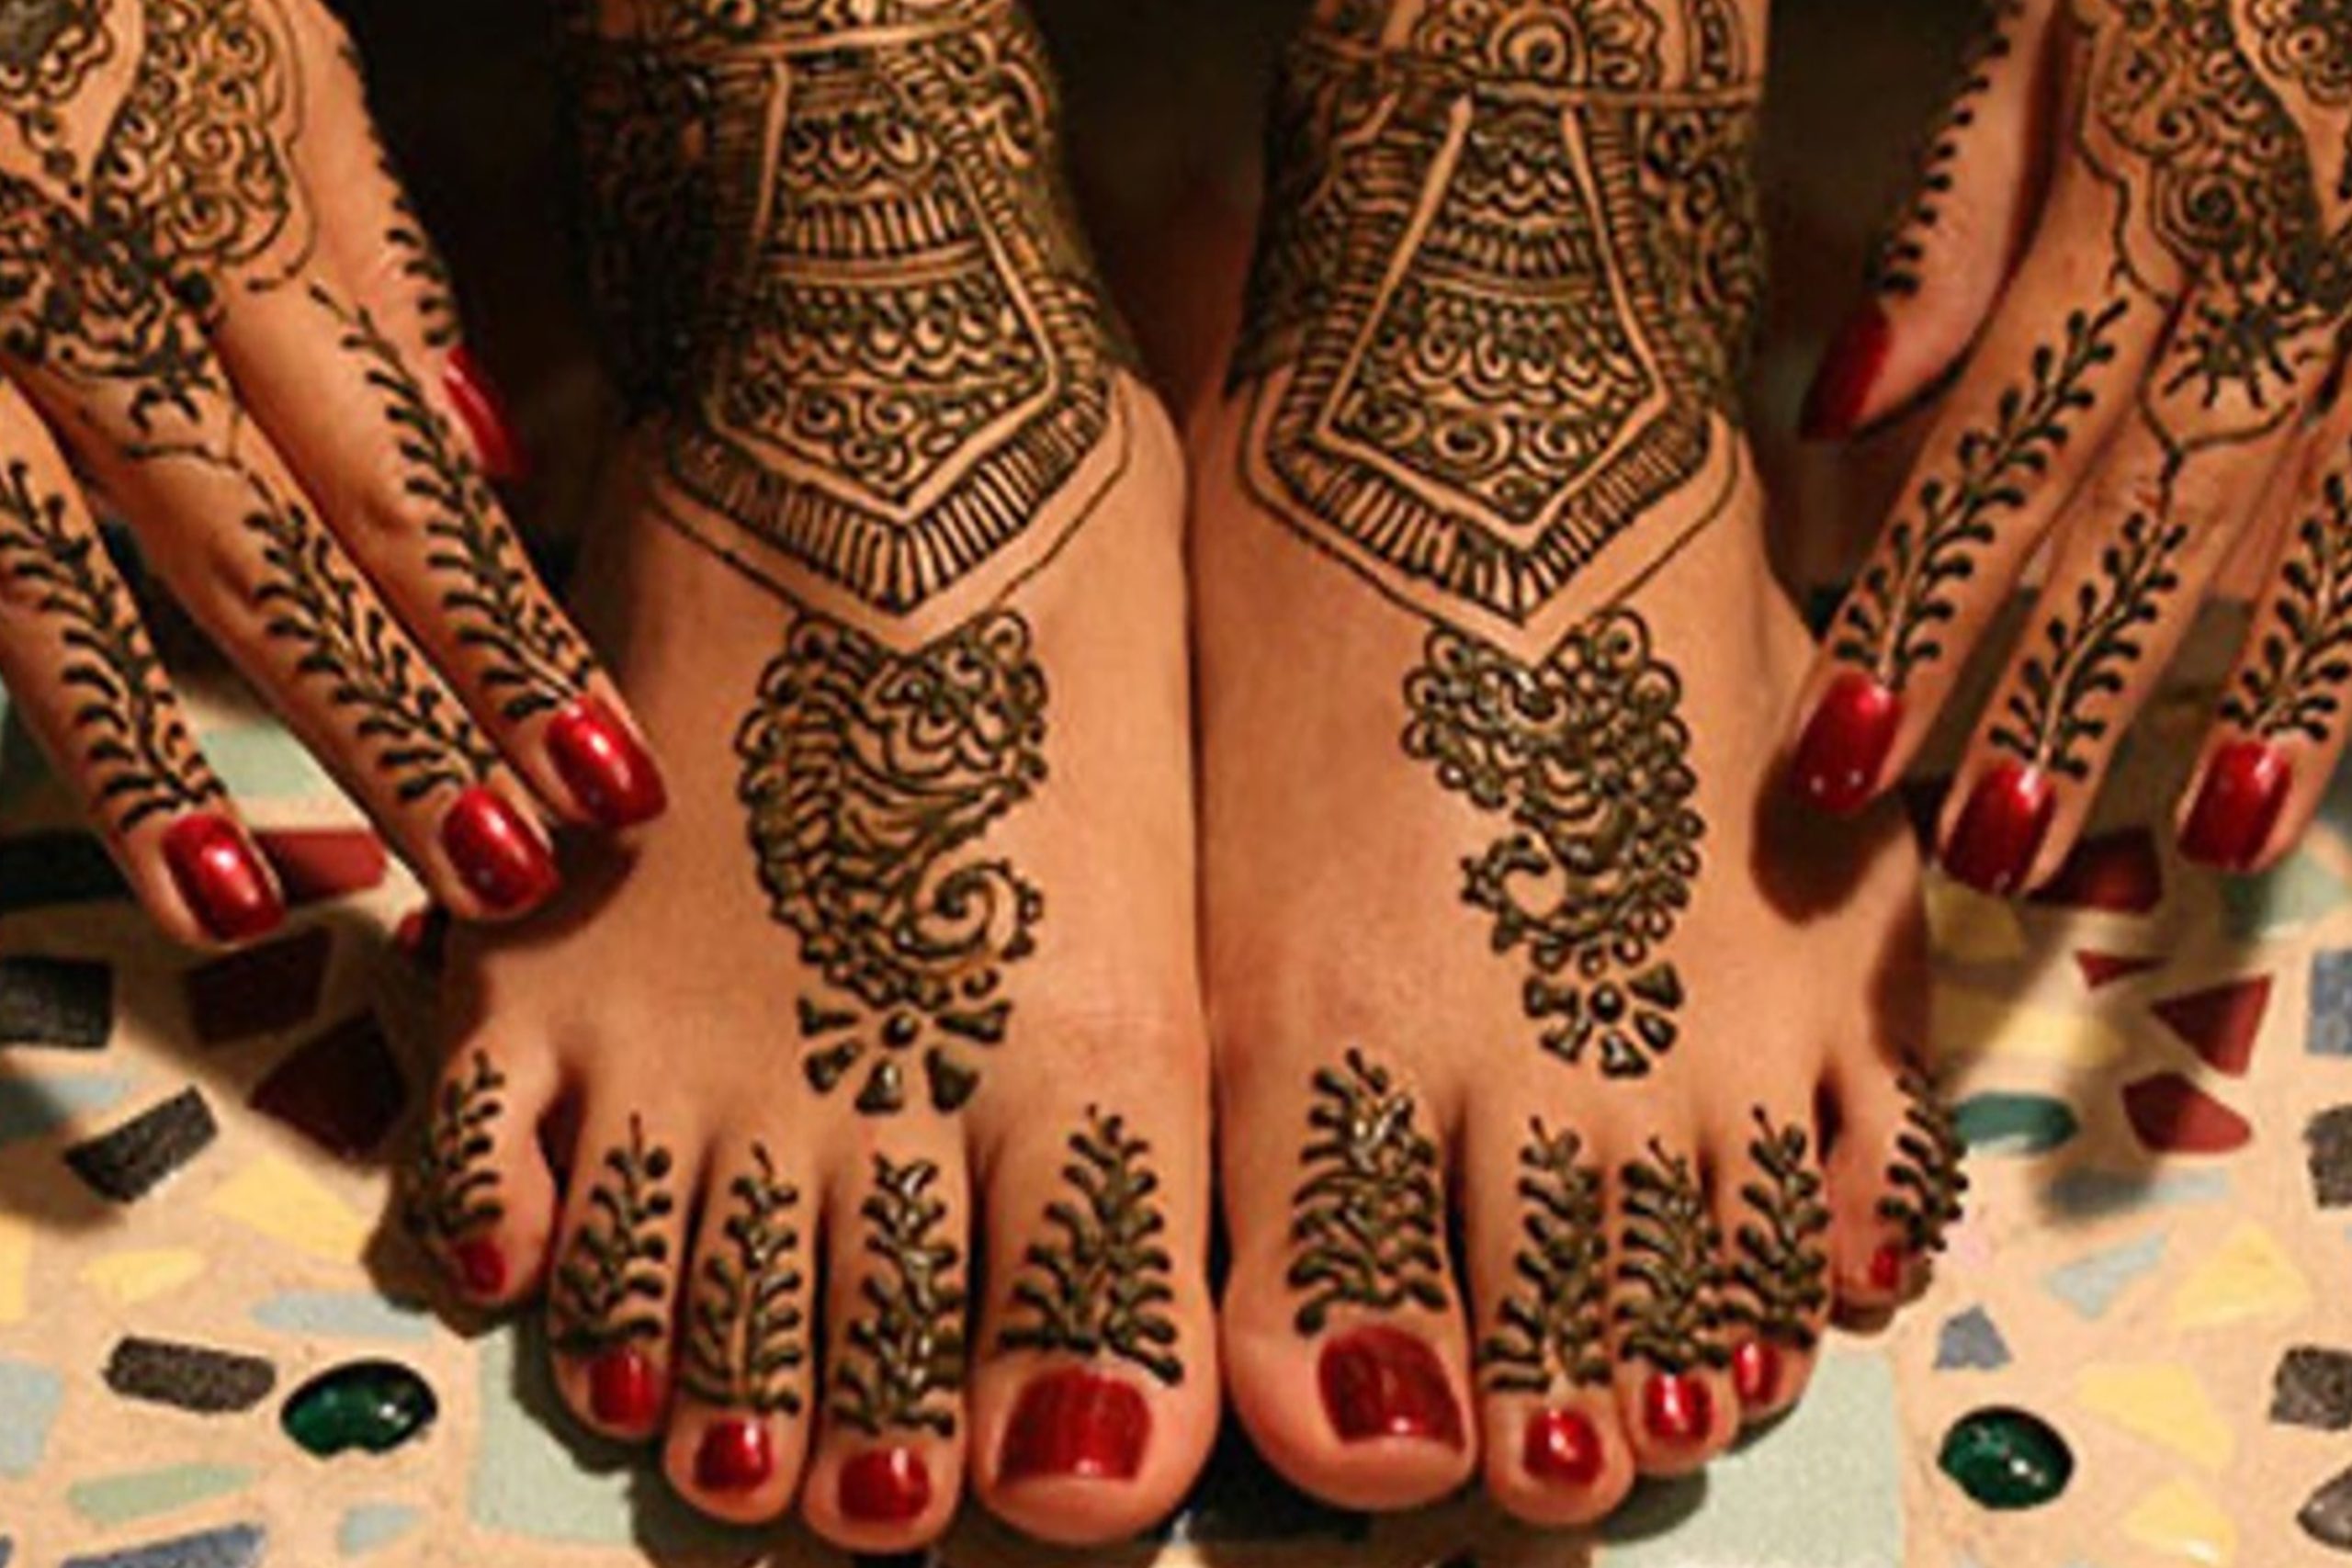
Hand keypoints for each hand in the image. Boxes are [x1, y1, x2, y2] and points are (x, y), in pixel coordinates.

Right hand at [0, 0, 663, 944]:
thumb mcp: (257, 48)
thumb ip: (369, 247)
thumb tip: (500, 448)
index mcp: (215, 203)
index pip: (398, 467)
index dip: (506, 630)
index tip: (611, 769)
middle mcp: (80, 275)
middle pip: (269, 541)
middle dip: (402, 723)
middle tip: (517, 875)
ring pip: (77, 574)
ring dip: (193, 760)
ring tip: (285, 908)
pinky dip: (61, 708)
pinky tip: (152, 850)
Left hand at [1788, 0, 2351, 892]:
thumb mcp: (2058, 23)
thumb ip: (1955, 218)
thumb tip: (1835, 408)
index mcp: (2159, 171)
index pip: (2011, 424)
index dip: (1926, 598)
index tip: (1842, 749)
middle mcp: (2296, 237)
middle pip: (2158, 492)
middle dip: (2068, 681)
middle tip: (1988, 845)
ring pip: (2334, 501)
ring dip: (2270, 688)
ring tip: (2200, 844)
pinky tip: (2332, 742)